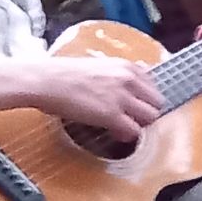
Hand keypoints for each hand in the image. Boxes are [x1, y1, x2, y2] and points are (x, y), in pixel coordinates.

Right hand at [27, 51, 163, 142]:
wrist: (45, 81)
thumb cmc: (63, 74)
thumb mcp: (98, 65)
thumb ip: (117, 72)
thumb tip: (133, 78)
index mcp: (126, 66)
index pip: (153, 85)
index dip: (145, 98)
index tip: (136, 105)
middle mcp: (128, 79)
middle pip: (157, 102)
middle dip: (146, 112)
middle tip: (132, 119)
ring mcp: (121, 97)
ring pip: (151, 117)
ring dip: (139, 124)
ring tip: (124, 127)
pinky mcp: (111, 115)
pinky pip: (134, 131)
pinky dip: (127, 135)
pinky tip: (115, 134)